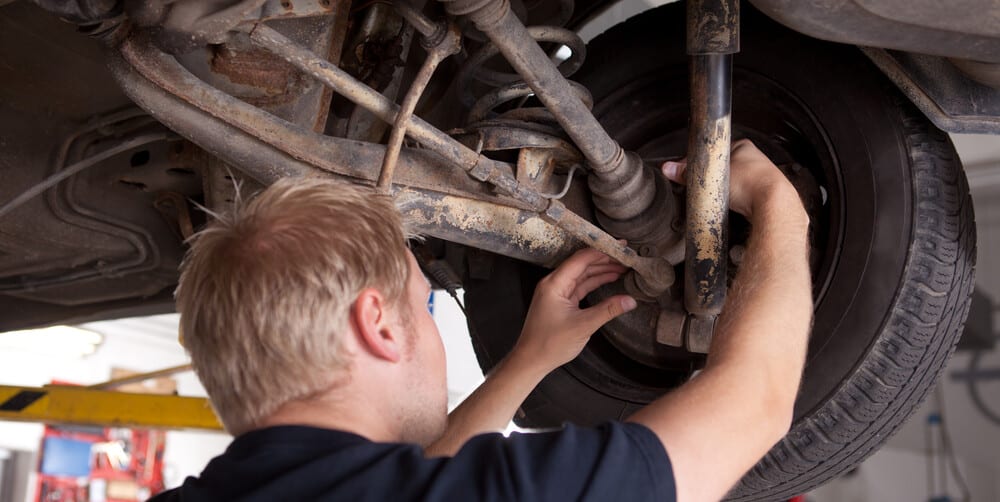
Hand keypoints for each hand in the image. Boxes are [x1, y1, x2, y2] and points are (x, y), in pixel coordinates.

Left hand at [512, 248, 637, 371]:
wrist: (531, 360)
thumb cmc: (549, 344)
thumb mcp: (583, 326)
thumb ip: (608, 310)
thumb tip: (630, 300)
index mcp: (554, 284)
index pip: (581, 259)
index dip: (602, 251)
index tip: (620, 246)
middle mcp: (554, 283)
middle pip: (582, 264)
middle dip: (605, 259)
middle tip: (626, 256)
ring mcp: (557, 292)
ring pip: (582, 275)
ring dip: (601, 270)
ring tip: (623, 266)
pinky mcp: (561, 301)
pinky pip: (580, 286)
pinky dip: (595, 282)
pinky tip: (610, 278)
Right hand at [661, 139, 802, 220]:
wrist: (773, 204)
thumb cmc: (751, 183)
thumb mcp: (710, 177)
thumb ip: (687, 172)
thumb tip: (669, 169)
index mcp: (743, 146)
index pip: (714, 151)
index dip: (700, 162)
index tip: (691, 172)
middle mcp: (754, 159)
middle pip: (723, 168)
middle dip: (712, 178)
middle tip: (704, 187)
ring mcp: (760, 177)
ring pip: (733, 183)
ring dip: (724, 191)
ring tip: (718, 198)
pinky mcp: (762, 195)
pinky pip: (742, 196)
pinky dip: (735, 201)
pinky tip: (731, 206)